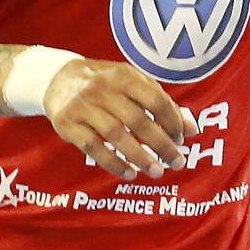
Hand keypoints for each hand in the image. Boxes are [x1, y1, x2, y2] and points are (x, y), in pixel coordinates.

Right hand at [45, 61, 195, 179]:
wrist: (57, 79)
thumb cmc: (105, 84)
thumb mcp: (132, 84)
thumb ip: (161, 103)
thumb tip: (192, 129)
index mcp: (123, 75)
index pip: (155, 100)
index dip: (172, 122)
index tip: (181, 139)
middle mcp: (102, 89)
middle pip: (138, 120)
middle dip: (161, 144)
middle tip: (177, 162)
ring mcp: (83, 107)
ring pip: (116, 135)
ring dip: (140, 156)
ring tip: (157, 171)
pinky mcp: (67, 124)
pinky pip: (93, 148)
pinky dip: (113, 163)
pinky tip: (130, 173)